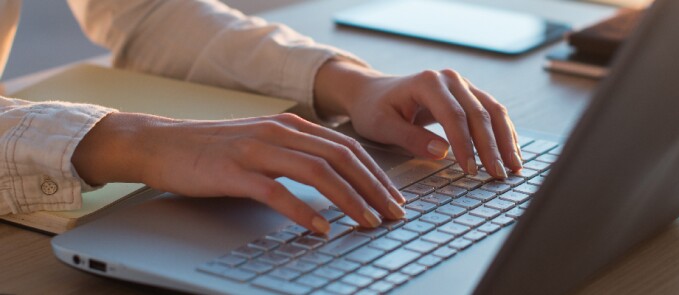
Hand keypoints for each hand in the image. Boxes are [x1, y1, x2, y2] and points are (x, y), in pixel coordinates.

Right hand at [72, 112, 405, 233]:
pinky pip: (277, 192)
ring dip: (349, 199)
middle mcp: (279, 132)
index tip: (394, 197)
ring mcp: (257, 150)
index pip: (347, 147)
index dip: (376, 173)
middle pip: (341, 158)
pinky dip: (304, 211)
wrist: (163, 143)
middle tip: (393, 214)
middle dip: (373, 188)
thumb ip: (297, 154)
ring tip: (368, 222)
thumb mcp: (264, 143)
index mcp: (291, 126)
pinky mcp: (234, 171)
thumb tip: (335, 177)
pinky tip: (321, 228)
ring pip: (317, 172)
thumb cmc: (215, 149)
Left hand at [315, 60, 522, 177]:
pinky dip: (505, 134)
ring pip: (493, 111)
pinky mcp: (469, 95)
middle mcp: (450, 79)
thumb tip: (443, 152)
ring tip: (514, 168)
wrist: (372, 92)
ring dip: (506, 141)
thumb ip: (411, 138)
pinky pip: (493, 112)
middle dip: (491, 147)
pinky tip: (512, 154)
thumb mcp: (383, 126)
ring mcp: (462, 85)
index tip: (470, 171)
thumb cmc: (375, 109)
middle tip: (498, 175)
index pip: (454, 115)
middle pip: (479, 114)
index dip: (465, 144)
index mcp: (428, 82)